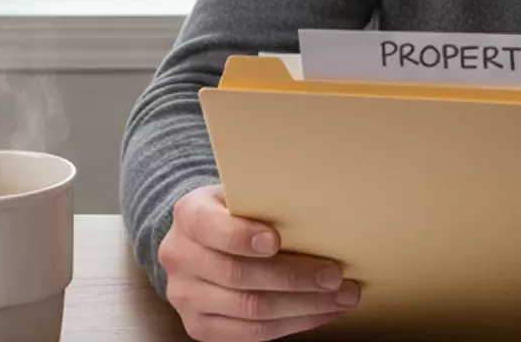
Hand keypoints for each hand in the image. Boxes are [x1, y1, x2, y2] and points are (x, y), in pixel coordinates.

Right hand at [158, 184, 360, 340]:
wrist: (203, 239)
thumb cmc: (237, 211)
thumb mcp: (243, 193)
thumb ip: (267, 199)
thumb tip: (320, 209)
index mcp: (188, 215)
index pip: (209, 227)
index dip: (241, 236)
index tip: (276, 240)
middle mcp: (180, 257)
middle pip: (238, 276)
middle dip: (294, 278)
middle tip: (334, 275)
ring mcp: (185, 296)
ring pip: (250, 310)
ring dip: (303, 306)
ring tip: (341, 296)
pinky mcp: (199, 326)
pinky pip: (251, 334)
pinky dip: (293, 323)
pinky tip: (320, 312)